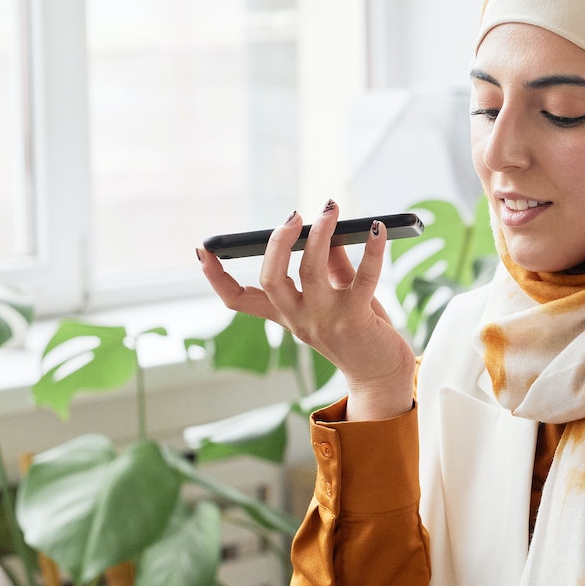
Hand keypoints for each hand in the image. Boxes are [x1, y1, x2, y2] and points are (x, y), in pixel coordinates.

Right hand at [195, 201, 416, 420]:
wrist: (382, 376)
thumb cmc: (360, 331)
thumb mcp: (337, 296)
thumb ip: (331, 264)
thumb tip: (326, 227)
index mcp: (287, 313)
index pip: (239, 299)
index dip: (216, 277)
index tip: (202, 251)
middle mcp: (300, 318)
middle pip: (271, 279)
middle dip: (277, 242)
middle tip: (293, 216)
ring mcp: (326, 320)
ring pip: (311, 271)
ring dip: (321, 234)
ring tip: (330, 210)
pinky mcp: (357, 319)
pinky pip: (364, 278)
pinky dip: (372, 250)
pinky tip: (378, 230)